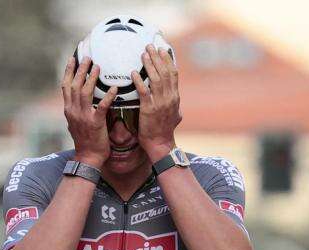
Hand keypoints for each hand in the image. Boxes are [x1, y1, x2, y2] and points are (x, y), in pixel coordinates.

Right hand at [62, 56, 116, 166]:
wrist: (88, 157)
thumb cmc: (85, 140)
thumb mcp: (76, 123)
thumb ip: (77, 110)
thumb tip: (78, 99)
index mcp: (68, 109)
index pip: (65, 86)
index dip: (68, 71)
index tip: (72, 59)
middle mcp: (73, 110)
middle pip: (75, 85)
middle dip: (80, 69)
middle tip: (88, 58)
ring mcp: (83, 116)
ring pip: (85, 92)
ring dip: (91, 78)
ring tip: (98, 67)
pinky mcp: (95, 123)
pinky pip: (102, 106)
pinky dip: (107, 96)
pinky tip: (114, 88)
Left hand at [132, 45, 181, 159]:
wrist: (160, 144)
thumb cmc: (164, 130)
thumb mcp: (174, 115)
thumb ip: (174, 104)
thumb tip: (176, 99)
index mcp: (175, 97)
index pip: (173, 74)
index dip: (167, 60)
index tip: (162, 49)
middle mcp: (169, 98)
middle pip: (165, 73)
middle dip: (157, 58)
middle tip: (149, 46)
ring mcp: (160, 103)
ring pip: (156, 79)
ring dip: (149, 65)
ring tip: (143, 54)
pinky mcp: (149, 109)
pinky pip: (144, 92)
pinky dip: (139, 81)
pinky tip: (133, 73)